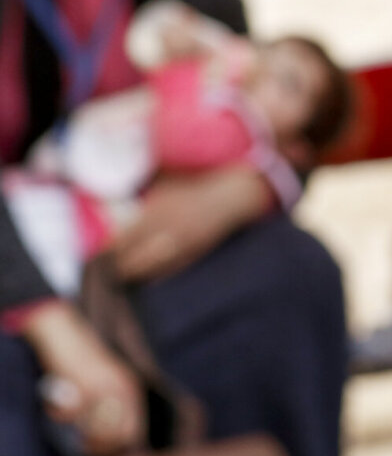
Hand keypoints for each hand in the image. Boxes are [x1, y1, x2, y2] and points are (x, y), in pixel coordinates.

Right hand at [23, 302, 144, 455]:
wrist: (65, 331)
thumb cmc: (80, 360)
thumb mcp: (103, 382)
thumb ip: (108, 406)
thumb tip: (102, 440)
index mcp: (130, 390)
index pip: (132, 433)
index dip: (114, 447)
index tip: (94, 447)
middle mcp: (122, 390)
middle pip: (119, 437)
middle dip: (99, 446)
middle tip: (81, 442)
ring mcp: (104, 388)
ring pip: (98, 432)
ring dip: (79, 431)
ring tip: (67, 418)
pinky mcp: (82, 385)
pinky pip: (70, 416)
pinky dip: (57, 413)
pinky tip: (54, 403)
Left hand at [111, 166, 270, 280]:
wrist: (231, 196)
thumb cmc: (196, 183)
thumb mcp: (165, 179)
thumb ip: (143, 182)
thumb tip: (119, 175)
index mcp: (156, 211)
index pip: (124, 238)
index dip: (109, 250)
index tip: (96, 254)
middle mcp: (167, 231)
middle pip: (135, 257)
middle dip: (118, 266)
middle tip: (104, 272)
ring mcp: (182, 245)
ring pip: (152, 266)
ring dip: (135, 274)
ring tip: (121, 279)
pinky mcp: (195, 253)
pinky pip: (172, 269)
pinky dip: (157, 276)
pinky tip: (148, 280)